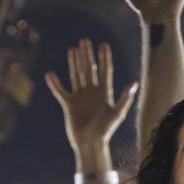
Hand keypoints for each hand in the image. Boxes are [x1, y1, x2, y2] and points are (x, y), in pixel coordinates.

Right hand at [46, 39, 137, 154]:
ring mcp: (80, 97)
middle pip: (90, 70)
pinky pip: (60, 91)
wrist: (90, 143)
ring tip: (72, 49)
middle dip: (88, 55)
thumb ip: (125, 98)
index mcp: (104, 93)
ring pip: (76, 75)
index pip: (105, 71)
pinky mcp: (69, 105)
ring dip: (74, 63)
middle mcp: (92, 93)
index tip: (104, 44)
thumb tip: (133, 84)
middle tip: (85, 40)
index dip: (105, 58)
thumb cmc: (106, 130)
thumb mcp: (118, 114)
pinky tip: (50, 74)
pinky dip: (55, 83)